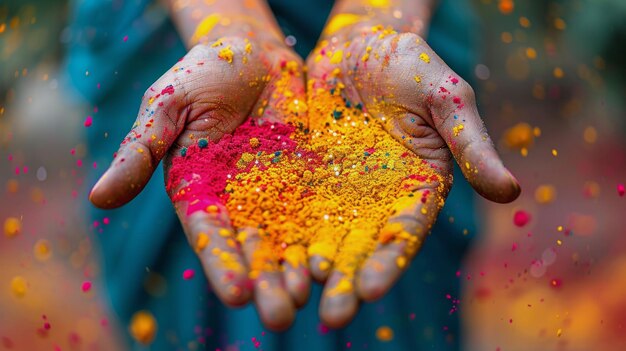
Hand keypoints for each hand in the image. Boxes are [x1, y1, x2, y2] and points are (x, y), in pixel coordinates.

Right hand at [89, 36, 306, 329]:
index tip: (237, 295)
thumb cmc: (200, 74)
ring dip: (297, 271)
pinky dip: (325, 237)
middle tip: (281, 315)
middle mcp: (237, 200)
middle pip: (252, 248)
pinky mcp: (307, 178)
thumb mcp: (166, 107)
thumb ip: (141, 152)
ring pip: (288, 239)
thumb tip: (98, 199)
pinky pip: (318, 211)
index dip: (222, 264)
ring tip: (311, 299)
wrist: (252, 52)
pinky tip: (336, 263)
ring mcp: (275, 191)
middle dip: (265, 281)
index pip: (210, 235)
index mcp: (198, 190)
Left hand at [305, 26, 519, 326]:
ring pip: (322, 237)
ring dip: (309, 271)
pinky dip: (281, 234)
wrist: (360, 46)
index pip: (404, 233)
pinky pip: (291, 209)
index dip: (388, 261)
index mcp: (417, 189)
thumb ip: (471, 143)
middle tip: (331, 316)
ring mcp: (338, 191)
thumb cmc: (411, 66)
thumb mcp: (446, 97)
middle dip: (345, 282)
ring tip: (293, 300)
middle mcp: (376, 200)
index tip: (370, 288)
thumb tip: (512, 193)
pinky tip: (268, 260)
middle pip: (360, 247)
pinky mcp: (305, 178)